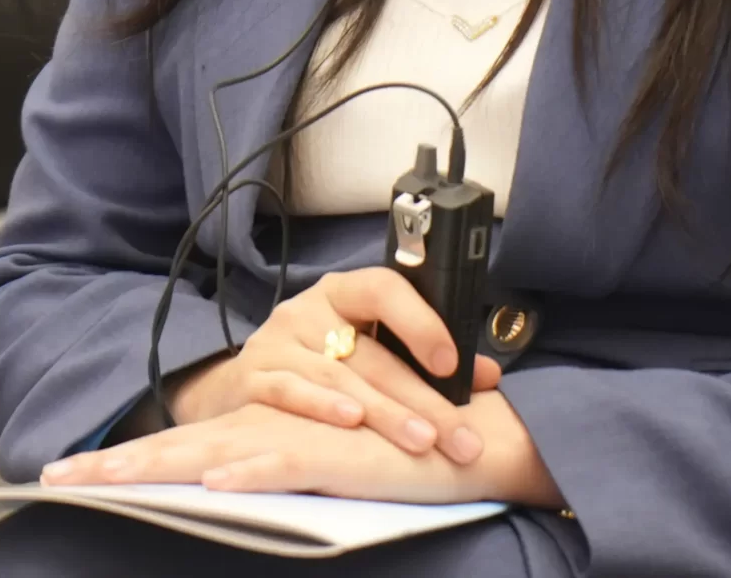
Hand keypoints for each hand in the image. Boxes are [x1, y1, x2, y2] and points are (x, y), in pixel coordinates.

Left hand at [45, 403, 479, 503]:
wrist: (457, 445)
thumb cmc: (389, 462)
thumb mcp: (319, 475)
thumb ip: (274, 479)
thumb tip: (221, 495)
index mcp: (260, 439)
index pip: (179, 450)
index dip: (125, 462)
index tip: (68, 474)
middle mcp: (266, 435)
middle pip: (176, 450)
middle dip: (115, 465)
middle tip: (56, 477)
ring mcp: (294, 442)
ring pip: (211, 454)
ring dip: (156, 468)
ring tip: (103, 478)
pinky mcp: (329, 455)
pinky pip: (279, 464)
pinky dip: (245, 474)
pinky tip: (210, 484)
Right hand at [162, 268, 499, 464]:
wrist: (243, 384)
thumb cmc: (320, 362)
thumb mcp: (368, 346)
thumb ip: (423, 357)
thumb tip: (487, 375)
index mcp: (345, 292)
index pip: (385, 289)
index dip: (422, 323)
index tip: (454, 363)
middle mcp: (309, 310)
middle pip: (373, 354)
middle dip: (423, 399)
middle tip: (461, 436)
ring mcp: (277, 342)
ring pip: (339, 377)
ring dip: (384, 412)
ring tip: (422, 441)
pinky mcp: (253, 377)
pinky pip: (290, 391)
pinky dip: (321, 407)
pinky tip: (351, 423)